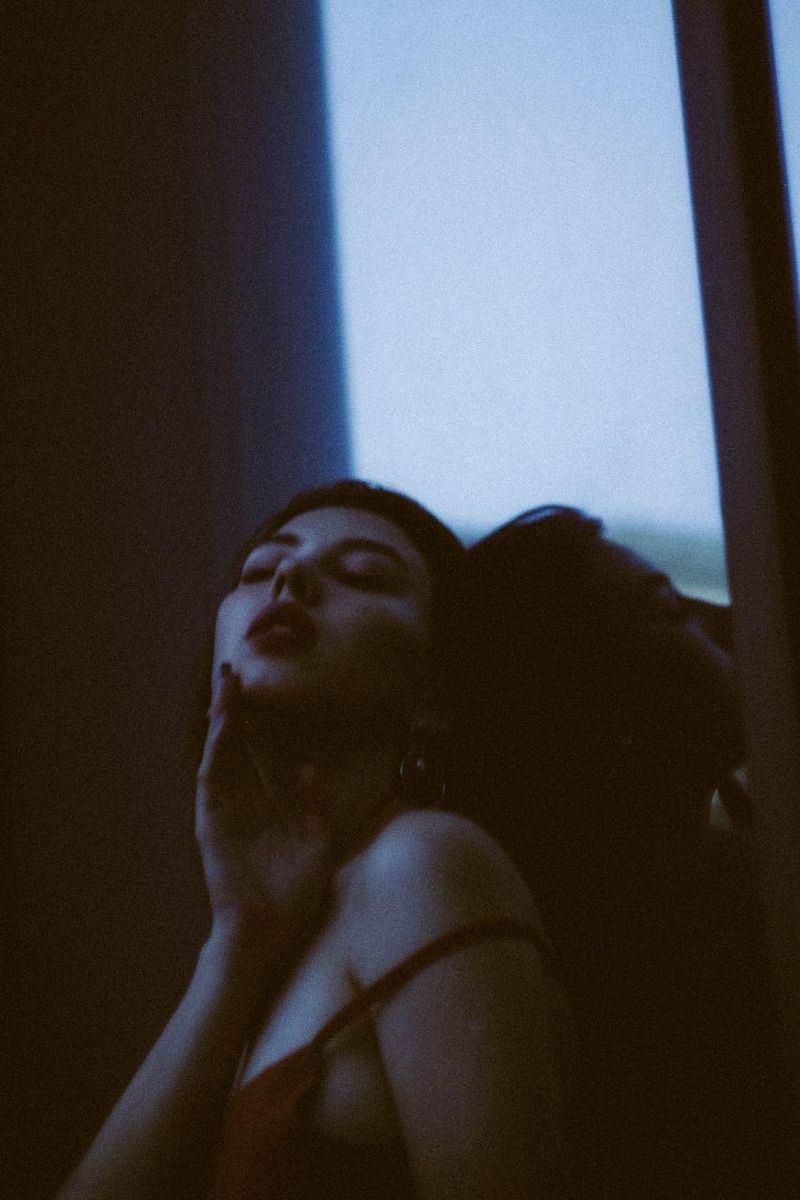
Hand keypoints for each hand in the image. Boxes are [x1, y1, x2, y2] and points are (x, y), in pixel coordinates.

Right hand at [195, 664, 331, 964]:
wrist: (271, 932)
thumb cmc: (295, 896)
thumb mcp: (316, 841)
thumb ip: (313, 802)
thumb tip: (307, 766)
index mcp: (267, 805)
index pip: (261, 753)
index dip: (261, 722)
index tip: (262, 689)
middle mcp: (243, 802)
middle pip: (237, 744)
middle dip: (235, 708)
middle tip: (233, 670)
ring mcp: (225, 809)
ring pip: (222, 752)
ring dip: (223, 718)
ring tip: (226, 684)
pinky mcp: (212, 820)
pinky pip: (213, 777)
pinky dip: (218, 748)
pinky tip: (225, 723)